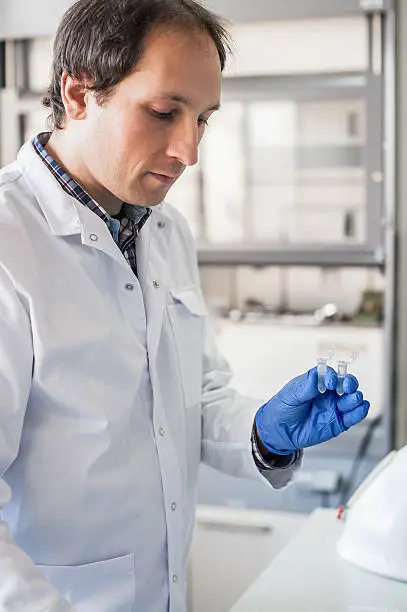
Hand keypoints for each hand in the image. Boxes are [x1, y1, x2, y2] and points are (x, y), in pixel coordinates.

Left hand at [255, 366, 369, 454]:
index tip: (330, 383)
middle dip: (350, 383)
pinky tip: (359, 409)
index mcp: (317, 382)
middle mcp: (328, 393)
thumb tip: (316, 375)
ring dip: (355, 397)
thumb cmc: (283, 408)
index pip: (330, 374)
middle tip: (346, 388)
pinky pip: (354, 415)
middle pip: (346, 383)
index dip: (333, 376)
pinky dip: (360, 411)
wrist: (279, 431)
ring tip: (351, 400)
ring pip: (353, 398)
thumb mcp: (291, 396)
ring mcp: (335, 407)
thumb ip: (305, 387)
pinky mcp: (339, 422)